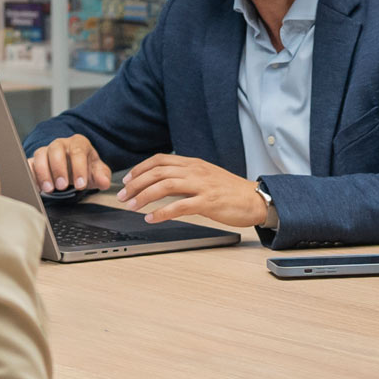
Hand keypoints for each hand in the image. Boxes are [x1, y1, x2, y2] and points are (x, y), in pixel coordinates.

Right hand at [28, 133, 112, 192]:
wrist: (73, 169)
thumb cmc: (85, 168)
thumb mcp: (97, 172)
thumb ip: (102, 176)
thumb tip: (104, 183)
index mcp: (78, 143)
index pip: (78, 152)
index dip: (79, 169)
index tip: (80, 185)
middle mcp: (60, 144)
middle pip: (56, 150)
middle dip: (59, 169)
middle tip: (62, 186)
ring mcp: (46, 151)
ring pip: (40, 155)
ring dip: (43, 173)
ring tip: (49, 189)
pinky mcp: (34, 160)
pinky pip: (28, 164)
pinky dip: (31, 175)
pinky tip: (36, 187)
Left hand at [117, 154, 266, 225]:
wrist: (255, 199)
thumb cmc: (230, 191)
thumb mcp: (206, 177)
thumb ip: (185, 177)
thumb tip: (162, 183)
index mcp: (193, 164)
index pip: (160, 160)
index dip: (140, 169)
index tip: (127, 181)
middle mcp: (195, 171)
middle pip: (158, 172)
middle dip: (136, 184)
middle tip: (123, 196)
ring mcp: (202, 185)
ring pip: (165, 186)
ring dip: (144, 197)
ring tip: (132, 207)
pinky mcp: (208, 202)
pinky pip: (180, 206)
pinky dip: (162, 213)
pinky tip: (152, 219)